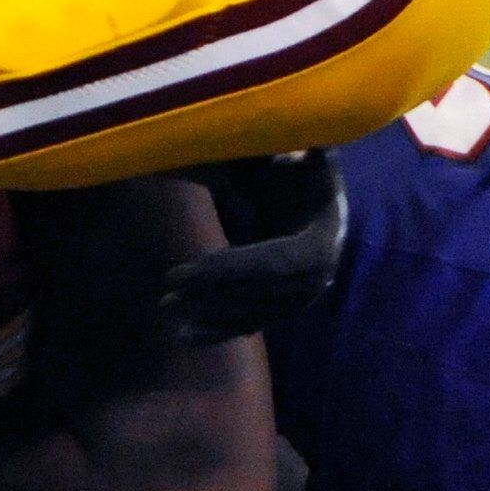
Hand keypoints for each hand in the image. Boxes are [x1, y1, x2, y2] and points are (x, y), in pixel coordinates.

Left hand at [162, 151, 346, 344]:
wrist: (316, 199)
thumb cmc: (304, 170)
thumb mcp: (307, 155)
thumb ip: (303, 152)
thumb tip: (289, 157)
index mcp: (321, 242)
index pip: (269, 263)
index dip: (227, 270)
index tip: (184, 272)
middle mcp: (316, 279)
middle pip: (256, 294)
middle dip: (211, 296)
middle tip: (168, 295)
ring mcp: (301, 300)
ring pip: (252, 314)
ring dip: (209, 316)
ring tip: (168, 310)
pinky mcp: (283, 309)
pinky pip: (251, 324)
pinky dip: (219, 333)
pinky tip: (185, 338)